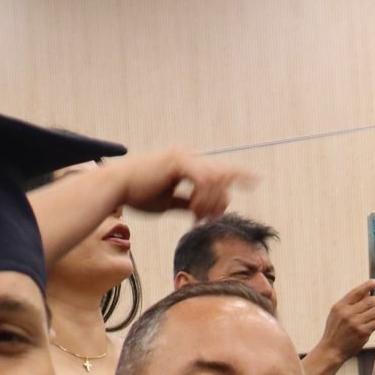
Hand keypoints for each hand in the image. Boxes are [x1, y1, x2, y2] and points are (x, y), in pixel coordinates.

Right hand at [117, 148, 255, 220]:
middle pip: (223, 173)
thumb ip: (186, 204)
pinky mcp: (179, 162)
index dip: (240, 175)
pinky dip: (203, 199)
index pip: (219, 169)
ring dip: (210, 203)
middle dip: (223, 198)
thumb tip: (199, 213)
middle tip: (210, 218)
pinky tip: (194, 211)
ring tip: (196, 217)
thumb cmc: (138, 194)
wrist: (117, 187)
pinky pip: (204, 181)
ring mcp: (185, 157)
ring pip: (215, 179)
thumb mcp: (168, 202)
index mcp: (187, 163)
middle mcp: (189, 156)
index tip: (257, 180)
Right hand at [315, 281, 374, 365]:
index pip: (357, 292)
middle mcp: (347, 314)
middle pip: (370, 301)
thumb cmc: (335, 330)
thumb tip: (367, 291)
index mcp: (340, 306)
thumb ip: (350, 302)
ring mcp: (355, 324)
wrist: (331, 350)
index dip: (368, 285)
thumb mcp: (337, 314)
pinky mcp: (362, 333)